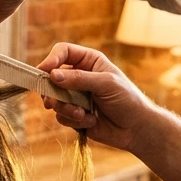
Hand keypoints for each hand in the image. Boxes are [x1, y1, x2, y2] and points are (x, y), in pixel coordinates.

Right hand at [37, 43, 157, 152]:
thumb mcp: (106, 84)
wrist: (136, 128)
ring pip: (54, 100)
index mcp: (88, 61)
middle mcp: (78, 76)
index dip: (51, 60)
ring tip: (82, 114)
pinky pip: (61, 116)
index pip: (63, 52)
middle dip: (52, 92)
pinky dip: (74, 121)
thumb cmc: (127, 99)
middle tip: (52, 102)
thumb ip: (79, 79)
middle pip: (51, 78)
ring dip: (66, 109)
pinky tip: (91, 121)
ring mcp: (75, 96)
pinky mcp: (74, 114)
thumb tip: (52, 76)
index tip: (44, 72)